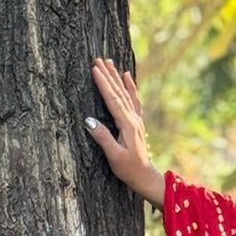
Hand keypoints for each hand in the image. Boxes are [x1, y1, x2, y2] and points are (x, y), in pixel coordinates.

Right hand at [85, 57, 164, 208]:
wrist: (146, 177)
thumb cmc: (129, 169)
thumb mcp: (114, 157)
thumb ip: (103, 138)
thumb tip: (89, 121)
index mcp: (127, 125)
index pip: (112, 100)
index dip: (103, 84)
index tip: (94, 68)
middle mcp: (133, 119)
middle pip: (119, 92)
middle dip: (108, 75)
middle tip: (98, 58)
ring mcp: (137, 120)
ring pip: (126, 93)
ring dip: (117, 77)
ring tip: (109, 62)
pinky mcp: (137, 123)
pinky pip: (134, 100)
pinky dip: (131, 86)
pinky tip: (128, 76)